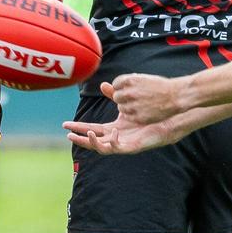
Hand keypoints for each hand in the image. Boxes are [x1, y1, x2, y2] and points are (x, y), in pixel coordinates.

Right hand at [64, 82, 182, 153]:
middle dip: (81, 139)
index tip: (65, 125)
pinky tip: (113, 132)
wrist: (165, 120)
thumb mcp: (127, 102)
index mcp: (113, 129)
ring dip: (94, 143)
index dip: (79, 127)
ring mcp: (123, 144)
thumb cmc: (147, 113)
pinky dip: (112, 141)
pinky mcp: (132, 147)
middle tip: (69, 135)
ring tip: (89, 134)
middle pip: (94, 141)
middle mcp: (116, 139)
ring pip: (103, 148)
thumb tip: (102, 84)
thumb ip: (114, 95)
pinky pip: (118, 147)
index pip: (92, 129)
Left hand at [111, 72, 182, 124]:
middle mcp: (129, 92)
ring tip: (143, 103)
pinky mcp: (137, 117)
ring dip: (129, 107)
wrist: (176, 96)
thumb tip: (103, 86)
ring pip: (121, 108)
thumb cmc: (159, 86)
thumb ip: (121, 84)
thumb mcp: (141, 79)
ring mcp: (133, 106)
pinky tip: (145, 110)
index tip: (135, 88)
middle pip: (117, 97)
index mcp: (129, 80)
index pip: (116, 84)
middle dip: (125, 98)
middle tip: (140, 97)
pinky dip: (134, 114)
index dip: (125, 87)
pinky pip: (128, 116)